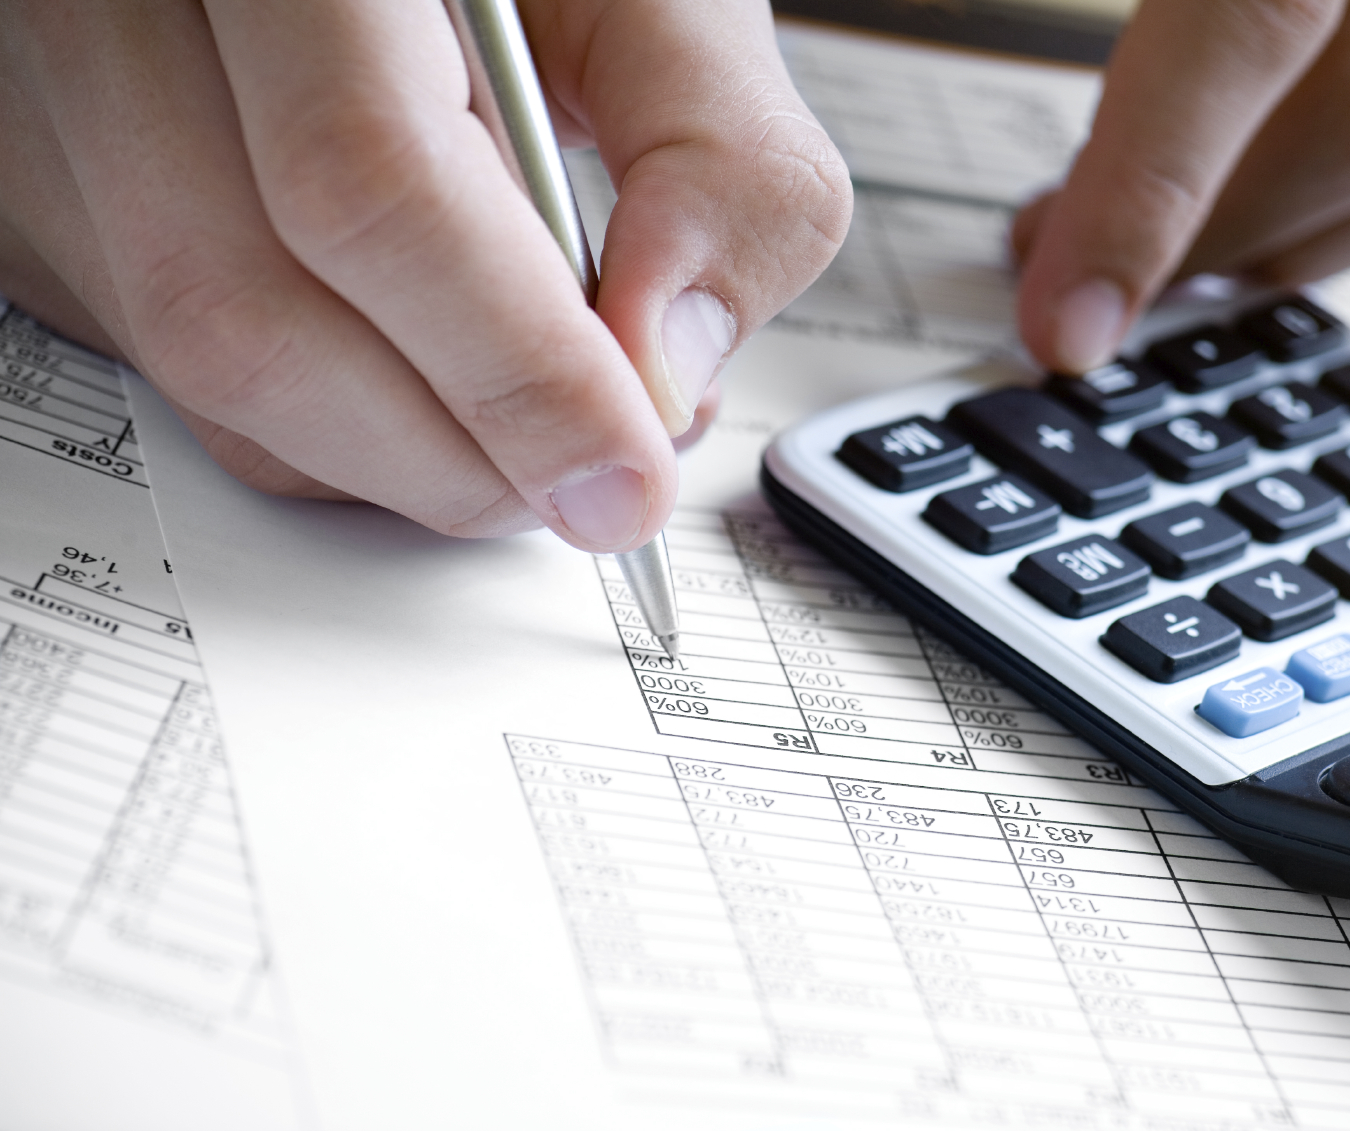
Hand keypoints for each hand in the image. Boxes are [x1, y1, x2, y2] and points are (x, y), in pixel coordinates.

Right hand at [0, 0, 849, 548]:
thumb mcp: (657, 1)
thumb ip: (715, 162)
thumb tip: (666, 374)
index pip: (368, 183)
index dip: (514, 369)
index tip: (626, 472)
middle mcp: (124, 6)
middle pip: (255, 314)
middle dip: (461, 449)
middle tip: (594, 473)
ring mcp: (56, 104)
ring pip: (204, 368)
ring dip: (401, 455)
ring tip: (526, 420)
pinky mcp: (46, 191)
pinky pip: (178, 374)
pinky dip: (332, 426)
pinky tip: (421, 372)